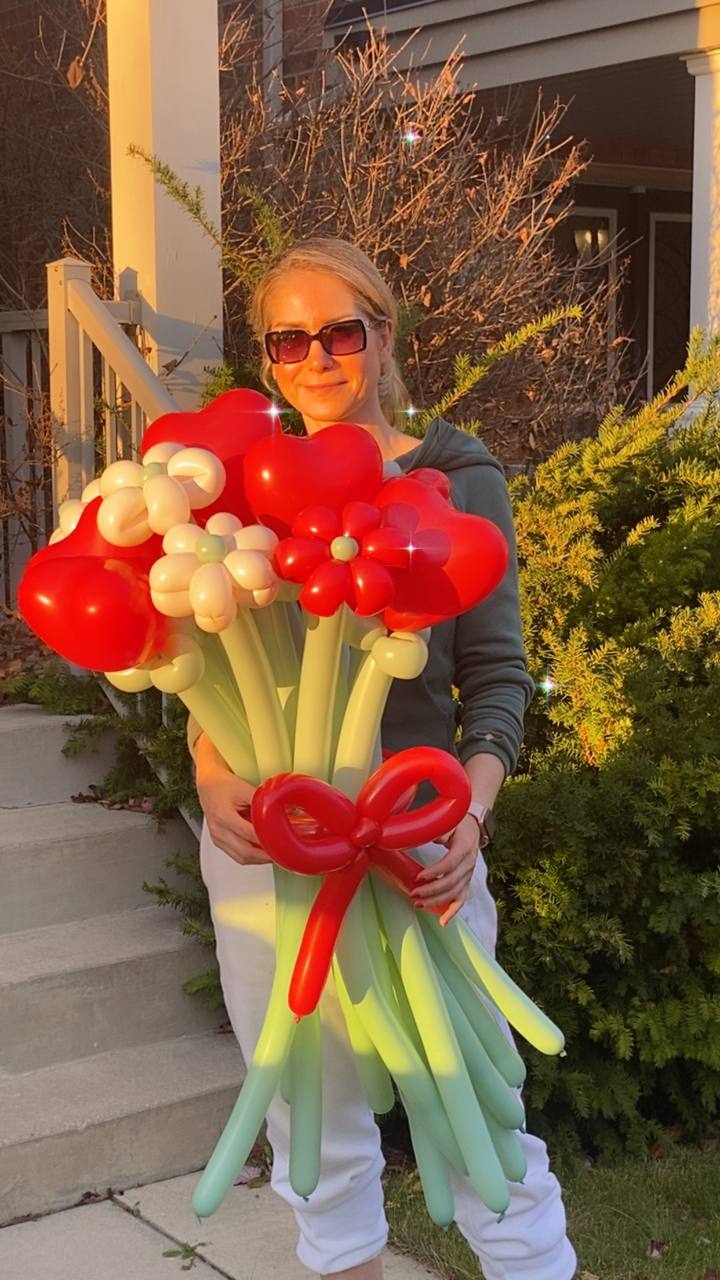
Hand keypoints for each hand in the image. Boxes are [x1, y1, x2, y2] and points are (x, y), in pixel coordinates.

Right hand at [194, 732, 270, 866]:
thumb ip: (262, 802)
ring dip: (259, 859)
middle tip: (282, 853)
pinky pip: (236, 855)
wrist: (208, 785)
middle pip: (245, 852)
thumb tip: (284, 810)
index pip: (250, 834)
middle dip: (265, 856)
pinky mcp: (219, 842)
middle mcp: (219, 830)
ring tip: (274, 853)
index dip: (267, 840)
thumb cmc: (224, 785)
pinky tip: (261, 852)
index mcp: (224, 816)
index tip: (282, 842)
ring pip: (241, 858)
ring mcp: (217, 838)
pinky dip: (251, 856)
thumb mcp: (245, 789)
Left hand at [411, 814, 480, 925]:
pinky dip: (452, 912)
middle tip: (413, 893)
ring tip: (418, 904)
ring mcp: (468, 875)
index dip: (435, 872)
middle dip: (431, 890)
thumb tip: (420, 835)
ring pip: (454, 893)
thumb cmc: (458, 824)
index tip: (418, 877)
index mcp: (464, 847)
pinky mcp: (466, 882)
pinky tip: (443, 922)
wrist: (473, 828)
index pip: (450, 863)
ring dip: (436, 901)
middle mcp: (469, 864)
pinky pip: (461, 900)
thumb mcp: (449, 822)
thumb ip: (438, 830)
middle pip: (451, 882)